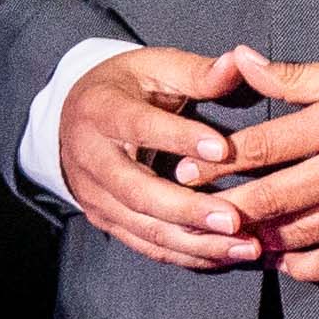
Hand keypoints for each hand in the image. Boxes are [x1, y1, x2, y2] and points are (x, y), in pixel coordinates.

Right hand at [57, 43, 262, 270]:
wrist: (75, 115)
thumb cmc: (127, 86)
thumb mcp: (156, 67)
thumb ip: (199, 72)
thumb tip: (242, 60)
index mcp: (101, 111)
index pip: (140, 126)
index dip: (179, 138)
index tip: (223, 149)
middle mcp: (91, 158)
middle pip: (137, 191)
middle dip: (188, 210)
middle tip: (234, 220)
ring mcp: (95, 196)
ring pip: (144, 227)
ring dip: (195, 243)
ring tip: (243, 247)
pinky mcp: (105, 220)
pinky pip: (146, 245)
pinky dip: (185, 255)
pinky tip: (224, 258)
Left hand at [205, 49, 318, 284]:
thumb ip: (295, 76)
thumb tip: (241, 60)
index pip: (267, 145)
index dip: (220, 161)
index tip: (186, 168)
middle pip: (275, 197)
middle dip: (226, 206)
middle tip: (192, 209)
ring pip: (299, 234)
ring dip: (257, 239)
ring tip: (228, 235)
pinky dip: (300, 265)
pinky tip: (278, 257)